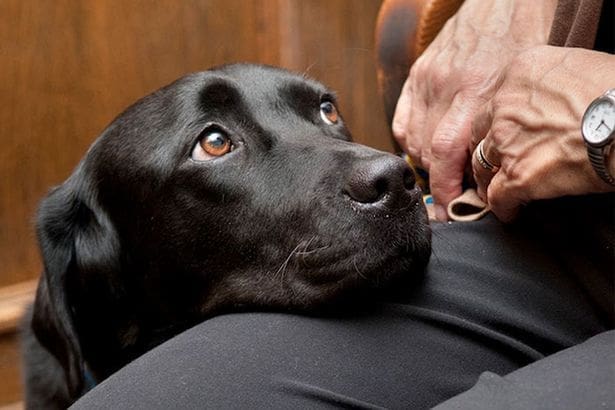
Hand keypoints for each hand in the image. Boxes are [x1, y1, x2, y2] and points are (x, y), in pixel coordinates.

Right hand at [392, 0, 555, 219]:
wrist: (502, 4)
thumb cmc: (520, 46)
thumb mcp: (519, 92)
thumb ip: (497, 131)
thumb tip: (486, 175)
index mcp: (475, 93)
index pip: (446, 153)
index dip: (445, 188)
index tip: (449, 210)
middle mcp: (446, 89)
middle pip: (428, 151)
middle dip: (438, 181)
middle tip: (451, 196)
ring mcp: (426, 82)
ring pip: (412, 141)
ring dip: (426, 163)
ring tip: (443, 170)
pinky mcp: (416, 76)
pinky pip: (401, 122)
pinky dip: (409, 143)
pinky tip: (424, 148)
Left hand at [470, 46, 614, 221]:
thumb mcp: (577, 66)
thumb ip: (550, 82)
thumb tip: (555, 97)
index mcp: (519, 72)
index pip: (496, 99)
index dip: (500, 118)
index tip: (508, 130)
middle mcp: (504, 104)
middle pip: (481, 130)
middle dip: (487, 147)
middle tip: (495, 159)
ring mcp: (506, 141)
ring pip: (481, 164)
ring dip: (488, 178)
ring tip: (496, 187)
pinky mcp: (517, 175)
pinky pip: (497, 197)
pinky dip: (503, 207)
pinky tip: (511, 211)